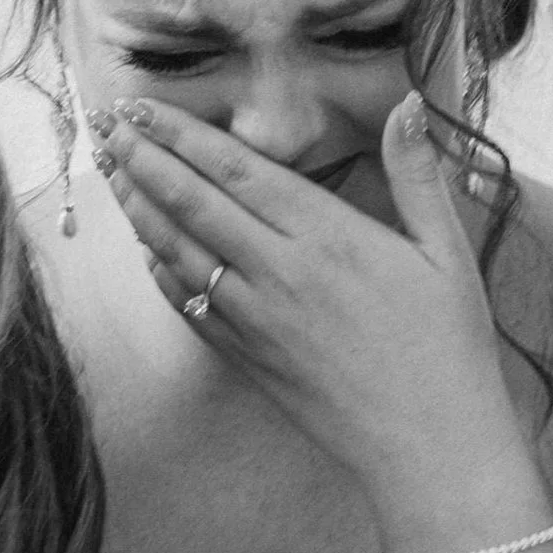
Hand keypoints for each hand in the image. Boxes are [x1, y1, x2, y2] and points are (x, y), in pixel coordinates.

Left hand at [96, 93, 532, 526]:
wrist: (428, 449)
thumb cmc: (448, 349)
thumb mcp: (448, 253)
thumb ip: (418, 174)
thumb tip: (407, 104)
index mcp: (326, 236)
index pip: (235, 169)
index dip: (180, 134)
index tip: (142, 104)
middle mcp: (278, 273)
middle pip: (192, 203)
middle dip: (142, 158)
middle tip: (105, 123)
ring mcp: (255, 320)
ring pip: (178, 252)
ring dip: (138, 209)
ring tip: (109, 171)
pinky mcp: (247, 359)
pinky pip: (189, 305)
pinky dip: (160, 272)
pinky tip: (145, 249)